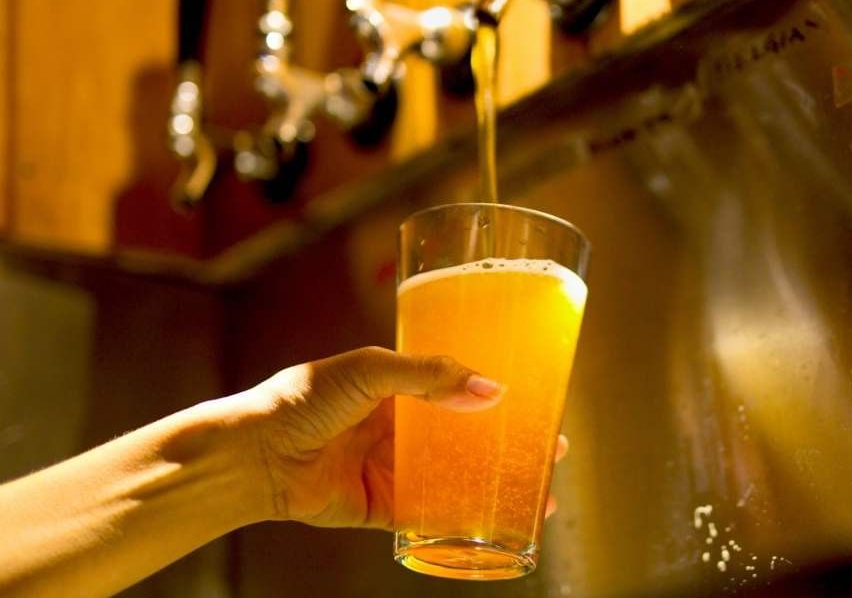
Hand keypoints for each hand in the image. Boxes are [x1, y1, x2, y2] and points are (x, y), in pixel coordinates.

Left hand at [238, 347, 567, 529]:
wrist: (254, 454)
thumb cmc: (301, 399)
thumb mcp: (369, 369)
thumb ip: (428, 376)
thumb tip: (490, 390)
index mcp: (402, 387)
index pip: (463, 387)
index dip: (502, 396)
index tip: (541, 402)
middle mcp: (404, 427)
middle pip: (471, 437)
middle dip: (513, 446)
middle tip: (553, 452)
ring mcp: (396, 468)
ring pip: (459, 479)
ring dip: (498, 486)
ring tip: (539, 497)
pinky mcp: (384, 507)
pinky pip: (430, 517)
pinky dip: (461, 522)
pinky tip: (493, 526)